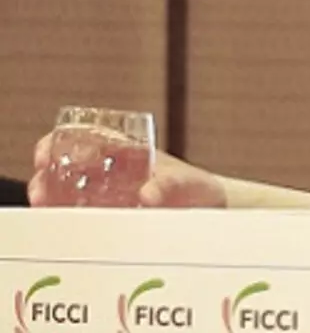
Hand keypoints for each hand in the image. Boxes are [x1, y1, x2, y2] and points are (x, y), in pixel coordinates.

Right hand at [29, 133, 228, 208]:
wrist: (210, 211)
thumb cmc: (197, 188)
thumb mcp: (187, 183)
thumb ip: (171, 184)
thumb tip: (147, 195)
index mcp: (128, 153)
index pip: (85, 140)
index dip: (59, 144)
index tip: (45, 155)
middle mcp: (113, 173)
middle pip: (68, 169)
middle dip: (47, 177)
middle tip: (40, 191)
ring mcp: (110, 197)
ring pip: (69, 194)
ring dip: (52, 199)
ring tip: (44, 208)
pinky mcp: (112, 220)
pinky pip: (84, 219)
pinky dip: (70, 222)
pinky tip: (64, 229)